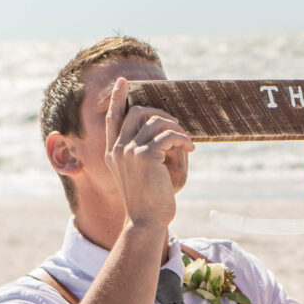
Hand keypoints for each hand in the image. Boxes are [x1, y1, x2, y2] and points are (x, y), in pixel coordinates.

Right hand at [105, 77, 194, 225]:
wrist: (147, 221)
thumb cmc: (151, 199)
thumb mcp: (146, 171)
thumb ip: (149, 149)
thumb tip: (167, 127)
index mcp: (113, 152)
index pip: (113, 118)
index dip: (118, 98)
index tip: (123, 82)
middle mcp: (117, 149)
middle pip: (138, 112)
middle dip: (162, 114)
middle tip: (178, 128)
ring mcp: (128, 151)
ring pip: (156, 121)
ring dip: (177, 128)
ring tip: (186, 142)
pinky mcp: (144, 156)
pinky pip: (168, 135)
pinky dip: (183, 138)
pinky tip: (190, 148)